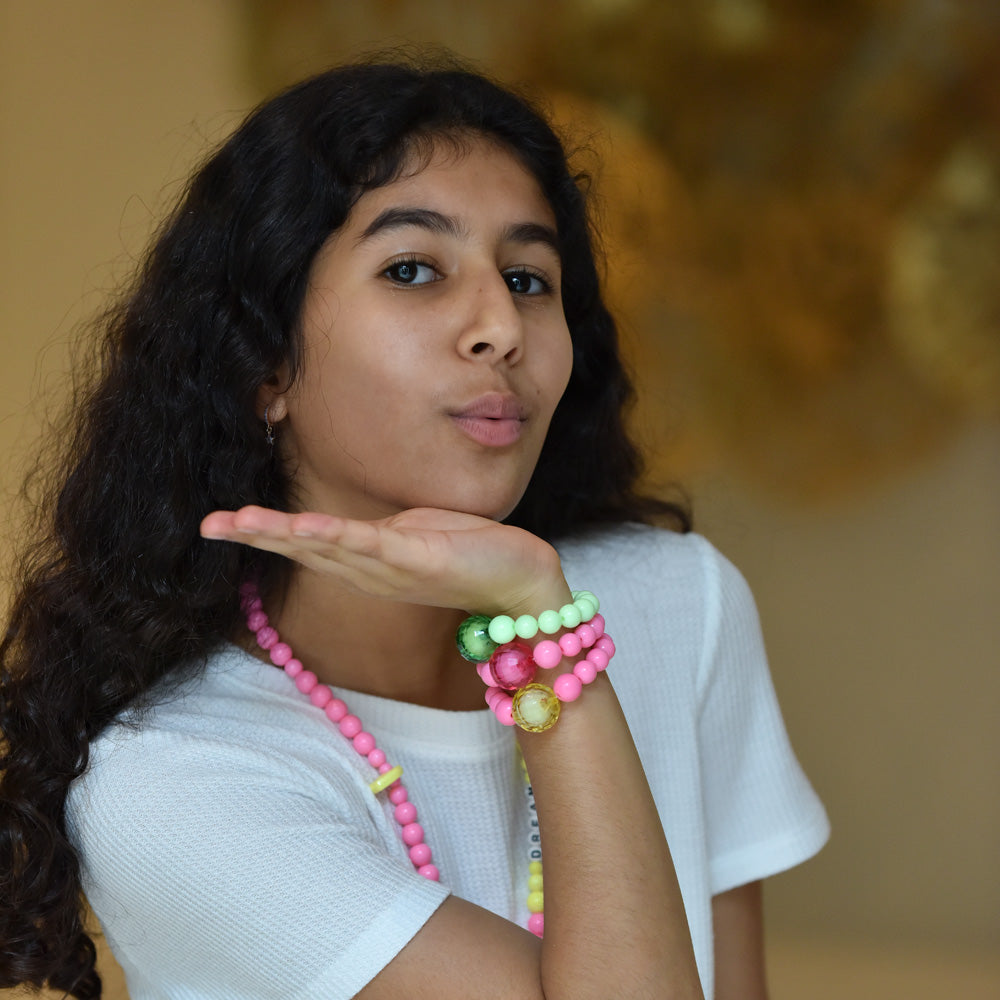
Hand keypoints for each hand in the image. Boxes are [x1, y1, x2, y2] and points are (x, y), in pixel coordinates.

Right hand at [200, 505, 570, 614]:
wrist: (524, 580)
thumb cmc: (471, 552)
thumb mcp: (415, 536)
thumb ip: (380, 533)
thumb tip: (353, 526)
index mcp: (369, 562)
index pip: (308, 543)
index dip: (265, 533)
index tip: (221, 521)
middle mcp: (372, 571)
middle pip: (305, 549)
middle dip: (256, 536)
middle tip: (208, 524)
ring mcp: (394, 568)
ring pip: (328, 547)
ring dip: (282, 534)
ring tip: (237, 521)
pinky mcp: (421, 560)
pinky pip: (373, 545)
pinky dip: (337, 536)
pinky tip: (306, 526)